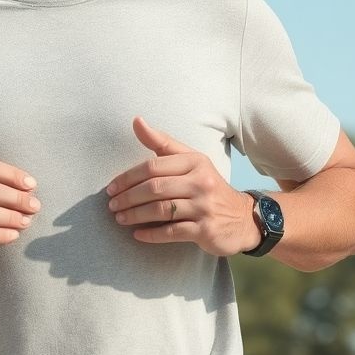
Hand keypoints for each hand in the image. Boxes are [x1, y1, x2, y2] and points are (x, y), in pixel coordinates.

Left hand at [104, 116, 258, 255]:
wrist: (243, 218)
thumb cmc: (208, 186)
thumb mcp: (191, 161)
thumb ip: (163, 143)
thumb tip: (136, 120)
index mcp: (195, 162)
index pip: (153, 166)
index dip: (128, 177)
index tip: (111, 187)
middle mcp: (201, 182)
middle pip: (155, 188)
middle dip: (128, 197)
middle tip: (112, 205)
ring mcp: (204, 207)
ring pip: (160, 210)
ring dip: (135, 215)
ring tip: (119, 218)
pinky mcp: (205, 230)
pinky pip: (171, 232)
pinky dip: (151, 234)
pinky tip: (137, 234)